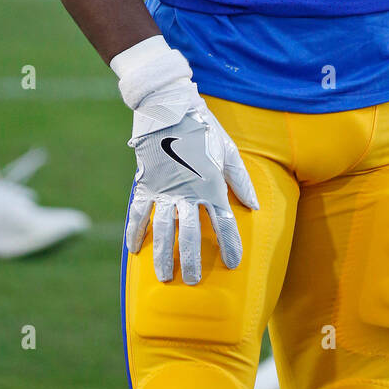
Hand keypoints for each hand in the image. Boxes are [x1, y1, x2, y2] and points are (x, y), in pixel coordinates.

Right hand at [127, 100, 258, 284]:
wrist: (169, 107)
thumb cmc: (204, 128)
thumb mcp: (228, 150)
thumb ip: (241, 180)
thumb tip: (254, 206)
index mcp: (211, 184)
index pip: (224, 222)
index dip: (230, 244)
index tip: (233, 263)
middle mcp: (188, 192)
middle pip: (190, 234)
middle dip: (192, 261)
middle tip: (193, 281)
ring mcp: (164, 189)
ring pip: (163, 230)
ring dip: (164, 256)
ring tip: (166, 277)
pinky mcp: (145, 183)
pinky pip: (139, 213)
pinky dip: (135, 232)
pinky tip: (134, 250)